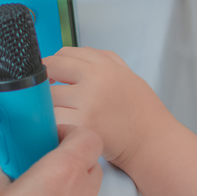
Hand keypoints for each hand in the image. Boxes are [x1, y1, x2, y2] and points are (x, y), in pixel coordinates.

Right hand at [0, 124, 103, 195]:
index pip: (87, 137)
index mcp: (63, 171)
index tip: (49, 137)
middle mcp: (82, 192)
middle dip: (67, 161)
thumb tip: (0, 180)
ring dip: (67, 189)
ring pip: (85, 191)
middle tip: (40, 166)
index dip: (70, 134)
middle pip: (88, 163)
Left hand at [44, 46, 177, 169]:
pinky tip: (62, 128)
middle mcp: (95, 79)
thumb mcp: (126, 74)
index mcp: (104, 65)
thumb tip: (71, 57)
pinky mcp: (83, 125)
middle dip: (44, 81)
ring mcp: (88, 101)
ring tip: (58, 114)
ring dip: (47, 104)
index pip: (63, 54)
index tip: (51, 77)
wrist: (152, 140)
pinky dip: (52, 123)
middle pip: (50, 69)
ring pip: (47, 96)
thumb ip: (101, 60)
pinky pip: (53, 119)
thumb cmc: (141, 111)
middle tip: (47, 95)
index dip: (53, 65)